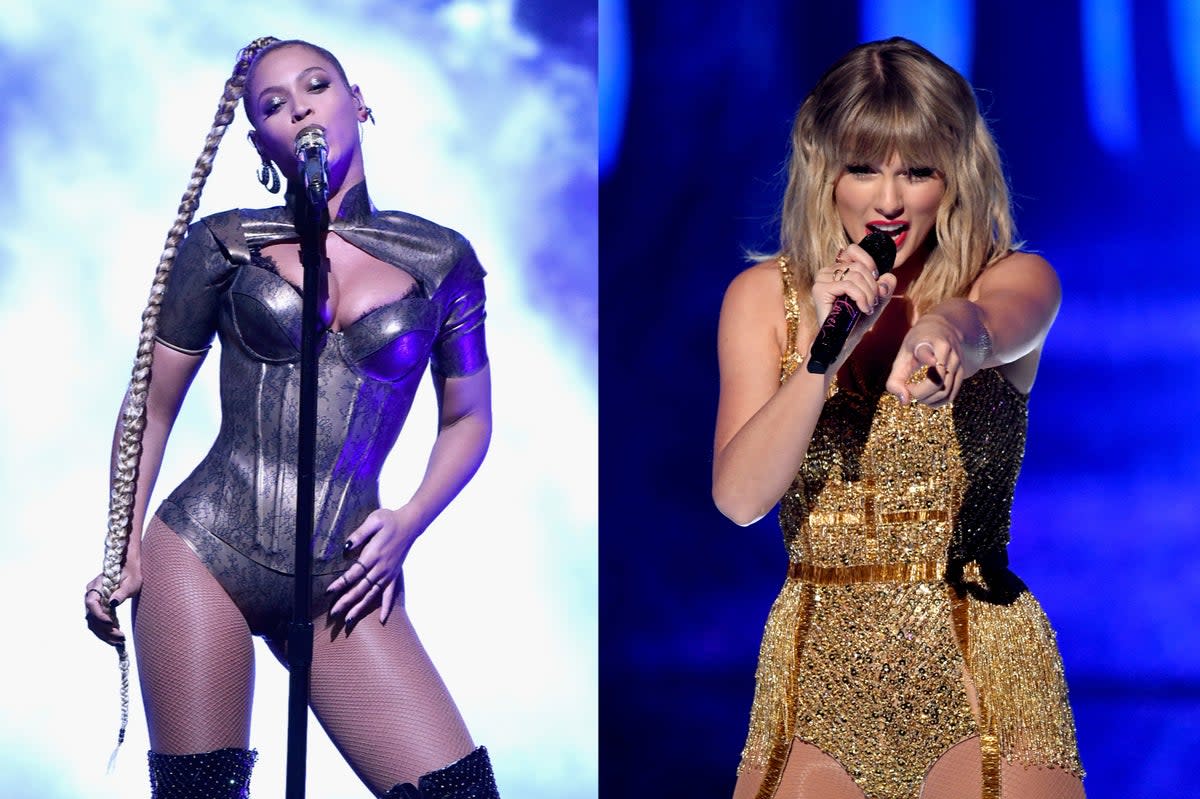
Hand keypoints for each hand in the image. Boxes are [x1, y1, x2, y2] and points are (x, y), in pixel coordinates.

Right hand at [84, 565, 141, 645]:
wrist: (130, 565)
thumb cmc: (132, 571)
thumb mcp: (132, 581)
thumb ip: (122, 592)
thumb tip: (112, 604)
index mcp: (96, 585)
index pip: (91, 603)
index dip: (99, 615)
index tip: (111, 623)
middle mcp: (92, 594)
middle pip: (92, 616)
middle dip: (104, 630)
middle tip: (120, 638)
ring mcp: (94, 601)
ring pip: (93, 622)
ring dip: (105, 634)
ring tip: (119, 641)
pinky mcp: (100, 606)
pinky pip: (99, 622)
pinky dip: (106, 631)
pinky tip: (117, 637)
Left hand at [326, 506, 422, 625]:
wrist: (410, 523)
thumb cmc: (390, 520)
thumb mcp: (374, 520)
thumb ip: (359, 534)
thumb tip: (346, 547)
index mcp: (373, 554)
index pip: (354, 573)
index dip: (341, 584)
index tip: (328, 592)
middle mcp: (381, 568)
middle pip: (361, 588)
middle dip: (346, 602)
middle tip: (333, 614)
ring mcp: (388, 573)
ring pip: (372, 594)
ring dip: (360, 608)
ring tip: (349, 620)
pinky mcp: (394, 575)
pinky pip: (390, 594)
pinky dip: (386, 607)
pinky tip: (382, 619)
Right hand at [810, 244, 897, 363]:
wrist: (843, 340)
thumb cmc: (856, 320)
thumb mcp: (876, 299)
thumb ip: (885, 286)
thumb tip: (888, 276)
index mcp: (837, 269)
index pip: (853, 250)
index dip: (869, 262)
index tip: (876, 281)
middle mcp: (827, 271)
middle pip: (859, 266)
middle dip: (872, 285)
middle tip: (873, 302)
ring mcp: (821, 279)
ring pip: (855, 275)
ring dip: (868, 293)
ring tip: (868, 307)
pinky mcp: (820, 289)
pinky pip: (848, 285)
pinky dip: (861, 297)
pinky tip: (863, 308)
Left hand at [886, 316, 963, 406]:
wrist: (942, 329)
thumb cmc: (917, 344)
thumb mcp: (903, 354)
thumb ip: (896, 379)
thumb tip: (904, 401)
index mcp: (931, 343)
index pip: (928, 351)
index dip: (928, 356)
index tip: (930, 361)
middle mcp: (949, 353)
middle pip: (937, 383)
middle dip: (920, 394)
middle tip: (908, 389)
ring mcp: (958, 365)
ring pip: (946, 393)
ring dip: (928, 400)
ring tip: (916, 393)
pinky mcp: (962, 374)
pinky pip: (951, 396)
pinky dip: (937, 402)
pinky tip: (926, 397)